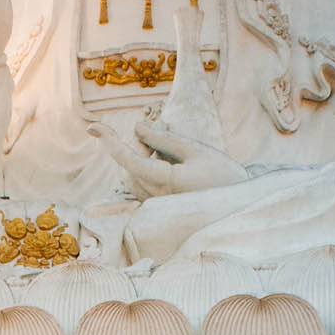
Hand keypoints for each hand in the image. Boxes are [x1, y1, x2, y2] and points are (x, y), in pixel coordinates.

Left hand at [94, 114, 249, 197]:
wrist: (240, 207)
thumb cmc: (223, 177)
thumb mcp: (196, 151)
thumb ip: (164, 140)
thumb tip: (137, 129)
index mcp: (165, 182)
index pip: (129, 160)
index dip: (110, 142)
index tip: (93, 127)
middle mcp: (156, 197)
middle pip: (131, 164)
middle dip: (141, 145)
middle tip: (162, 131)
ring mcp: (156, 205)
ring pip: (135, 175)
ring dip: (146, 157)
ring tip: (173, 151)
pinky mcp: (159, 207)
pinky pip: (144, 184)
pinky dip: (151, 168)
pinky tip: (174, 165)